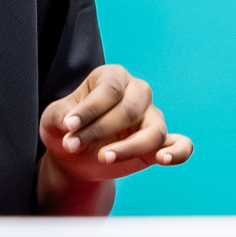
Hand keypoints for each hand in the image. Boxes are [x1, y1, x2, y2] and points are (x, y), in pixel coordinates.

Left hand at [39, 64, 192, 181]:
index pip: (109, 90)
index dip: (89, 110)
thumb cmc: (65, 127)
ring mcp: (152, 117)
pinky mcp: (161, 142)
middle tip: (73, 145)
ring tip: (103, 158)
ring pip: (153, 131)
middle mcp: (138, 93)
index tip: (68, 127)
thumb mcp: (53, 119)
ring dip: (128, 148)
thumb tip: (72, 125)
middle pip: (129, 110)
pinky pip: (182, 145)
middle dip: (100, 130)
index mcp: (112, 76)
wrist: (74, 154)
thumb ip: (61, 117)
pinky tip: (162, 160)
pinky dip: (177, 152)